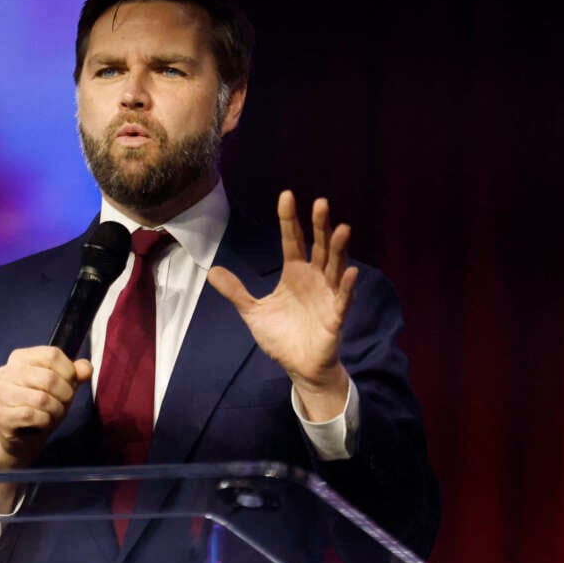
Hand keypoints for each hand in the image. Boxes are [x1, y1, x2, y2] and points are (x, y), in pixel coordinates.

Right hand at [0, 346, 91, 509]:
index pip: (52, 355)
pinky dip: (45, 421)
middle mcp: (6, 372)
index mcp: (20, 358)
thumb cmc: (42, 406)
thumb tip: (86, 369)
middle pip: (48, 378)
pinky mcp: (1, 416)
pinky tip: (43, 422)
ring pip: (41, 399)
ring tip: (54, 414)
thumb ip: (76, 374)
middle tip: (64, 403)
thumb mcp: (62, 386)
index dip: (69, 371)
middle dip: (65, 394)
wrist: (23, 437)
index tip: (70, 384)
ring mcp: (0, 394)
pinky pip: (32, 416)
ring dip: (56, 410)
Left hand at [208, 191, 356, 421]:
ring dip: (338, 249)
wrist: (299, 366)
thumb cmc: (281, 336)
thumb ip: (236, 291)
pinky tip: (351, 272)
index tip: (286, 196)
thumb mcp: (253, 312)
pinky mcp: (335, 317)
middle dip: (319, 226)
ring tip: (342, 229)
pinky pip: (343, 299)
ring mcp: (327, 296)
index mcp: (295, 273)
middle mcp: (314, 278)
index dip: (289, 219)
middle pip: (318, 246)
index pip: (292, 240)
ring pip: (335, 267)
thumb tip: (212, 271)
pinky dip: (348, 286)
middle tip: (320, 202)